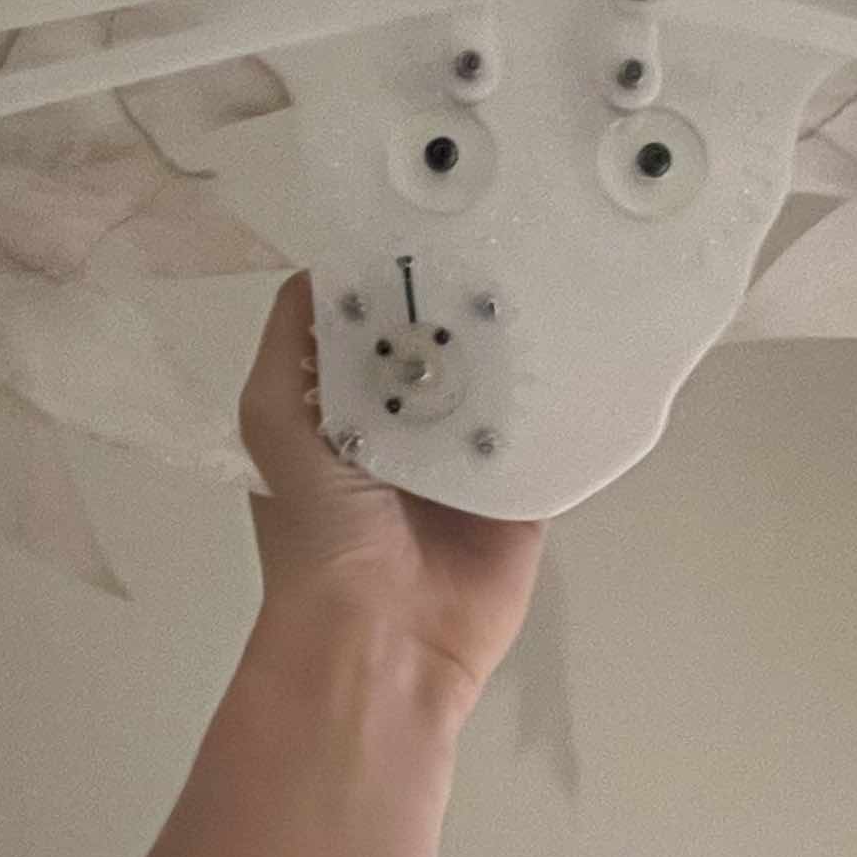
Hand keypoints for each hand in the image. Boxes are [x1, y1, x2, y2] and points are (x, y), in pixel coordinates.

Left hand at [236, 276, 544, 704]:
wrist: (383, 636)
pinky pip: (546, 438)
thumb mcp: (271, 419)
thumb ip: (290, 343)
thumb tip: (327, 267)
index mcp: (345, 410)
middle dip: (467, 304)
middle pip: (445, 348)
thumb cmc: (318, 527)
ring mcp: (468, 461)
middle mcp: (407, 428)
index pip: (376, 329)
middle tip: (509, 234)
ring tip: (555, 272)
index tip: (434, 221)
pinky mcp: (520, 493)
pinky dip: (562, 403)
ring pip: (501, 386)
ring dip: (521, 346)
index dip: (397, 281)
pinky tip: (585, 348)